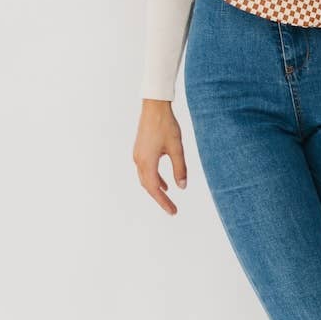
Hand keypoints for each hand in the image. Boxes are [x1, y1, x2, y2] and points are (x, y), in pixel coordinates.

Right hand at [132, 100, 187, 214]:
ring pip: (146, 178)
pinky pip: (146, 170)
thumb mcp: (177, 148)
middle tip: (172, 209)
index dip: (163, 202)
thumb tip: (182, 187)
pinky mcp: (140, 150)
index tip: (173, 212)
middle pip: (148, 186)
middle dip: (160, 198)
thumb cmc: (166, 126)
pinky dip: (154, 178)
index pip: (154, 189)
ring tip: (168, 198)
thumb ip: (180, 168)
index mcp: (147, 162)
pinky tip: (164, 182)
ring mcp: (138, 155)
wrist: (154, 107)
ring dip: (156, 188)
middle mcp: (139, 161)